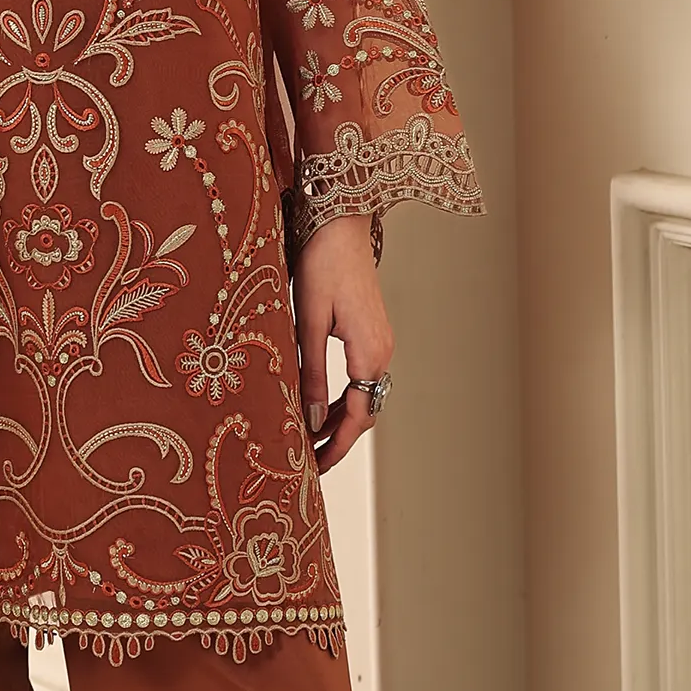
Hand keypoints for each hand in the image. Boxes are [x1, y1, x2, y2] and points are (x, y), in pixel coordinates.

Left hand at [294, 216, 390, 474]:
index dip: (336, 447)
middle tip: (308, 461)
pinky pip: (361, 376)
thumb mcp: (308, 322)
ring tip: (309, 438)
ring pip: (363, 394)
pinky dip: (343, 396)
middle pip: (364, 410)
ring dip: (339, 418)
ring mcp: (380, 342)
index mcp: (369, 353)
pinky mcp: (372, 332)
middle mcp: (382, 352)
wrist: (342, 222)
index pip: (357, 416)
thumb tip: (309, 419)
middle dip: (338, 439)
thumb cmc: (322, 264)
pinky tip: (319, 402)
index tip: (315, 469)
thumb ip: (310, 373)